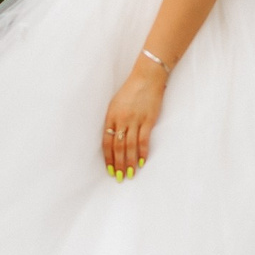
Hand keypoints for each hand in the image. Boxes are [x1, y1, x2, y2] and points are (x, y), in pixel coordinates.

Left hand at [101, 55, 168, 178]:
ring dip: (130, 162)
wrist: (147, 77)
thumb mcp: (116, 104)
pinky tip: (142, 162)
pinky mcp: (148, 120)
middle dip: (118, 164)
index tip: (109, 169)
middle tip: (119, 177)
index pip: (106, 142)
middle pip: (118, 147)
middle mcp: (121, 120)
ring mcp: (135, 120)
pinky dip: (142, 153)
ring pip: (130, 146)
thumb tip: (113, 139)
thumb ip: (113, 121)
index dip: (108, 158)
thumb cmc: (131, 90)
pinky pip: (143, 140)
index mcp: (111, 116)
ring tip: (130, 174)